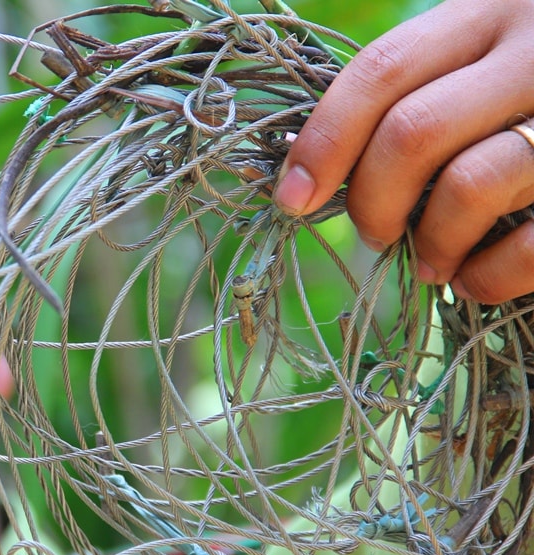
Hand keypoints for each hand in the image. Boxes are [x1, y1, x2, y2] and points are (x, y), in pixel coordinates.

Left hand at [273, 0, 533, 303]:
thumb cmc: (519, 103)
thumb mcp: (472, 67)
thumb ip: (410, 98)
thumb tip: (308, 177)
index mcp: (489, 13)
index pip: (383, 69)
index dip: (325, 141)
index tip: (292, 199)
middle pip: (414, 131)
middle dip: (373, 200)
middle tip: (375, 234)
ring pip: (471, 185)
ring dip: (430, 243)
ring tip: (429, 263)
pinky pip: (529, 245)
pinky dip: (486, 278)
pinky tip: (475, 279)